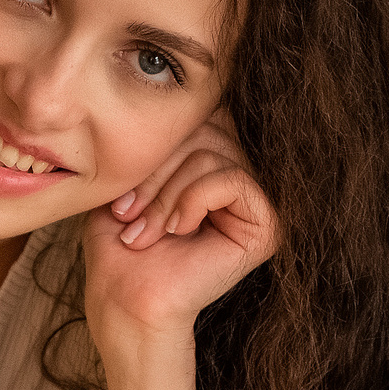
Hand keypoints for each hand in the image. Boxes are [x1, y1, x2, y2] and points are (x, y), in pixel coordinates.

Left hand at [85, 109, 277, 348]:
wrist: (125, 301)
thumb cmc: (121, 246)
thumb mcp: (133, 176)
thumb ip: (162, 136)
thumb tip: (180, 88)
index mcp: (215, 165)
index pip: (199, 117)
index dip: (158, 147)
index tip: (122, 198)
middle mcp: (243, 180)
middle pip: (206, 130)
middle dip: (157, 172)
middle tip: (128, 215)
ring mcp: (259, 202)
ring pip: (214, 154)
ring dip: (166, 193)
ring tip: (145, 230)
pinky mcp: (268, 225)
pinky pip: (231, 179)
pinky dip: (192, 200)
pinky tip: (178, 231)